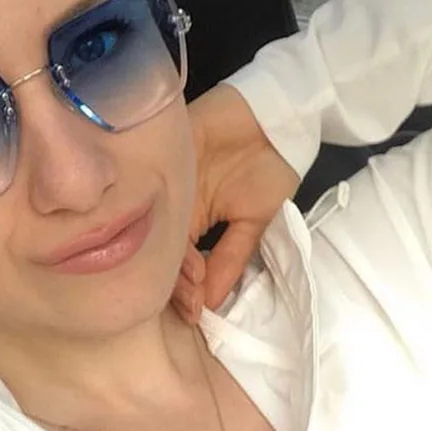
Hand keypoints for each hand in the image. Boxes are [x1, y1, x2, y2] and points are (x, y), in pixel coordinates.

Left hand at [171, 83, 300, 323]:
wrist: (274, 117)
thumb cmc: (265, 167)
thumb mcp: (255, 220)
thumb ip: (231, 259)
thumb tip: (211, 303)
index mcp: (187, 224)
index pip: (177, 263)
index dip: (184, 290)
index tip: (195, 313)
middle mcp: (169, 208)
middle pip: (159, 250)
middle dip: (174, 282)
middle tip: (189, 303)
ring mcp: (162, 185)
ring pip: (157, 229)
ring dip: (174, 260)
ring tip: (190, 281)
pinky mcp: (162, 158)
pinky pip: (160, 194)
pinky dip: (171, 223)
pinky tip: (179, 246)